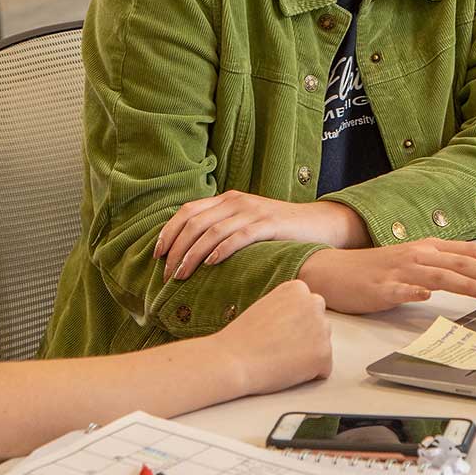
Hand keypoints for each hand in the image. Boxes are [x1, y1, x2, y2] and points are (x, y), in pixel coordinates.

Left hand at [156, 192, 367, 279]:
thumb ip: (222, 230)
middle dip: (176, 249)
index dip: (168, 232)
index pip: (187, 211)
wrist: (319, 224)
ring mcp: (253, 211)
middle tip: (166, 274)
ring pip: (212, 231)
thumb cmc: (279, 231)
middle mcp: (236, 201)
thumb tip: (190, 253)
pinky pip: (240, 235)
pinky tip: (211, 264)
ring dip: (192, 255)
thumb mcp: (246, 224)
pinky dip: (222, 249)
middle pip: (194, 222)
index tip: (156, 255)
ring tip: (181, 275)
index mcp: (227, 199)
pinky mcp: (270, 224)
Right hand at [214, 280, 332, 395]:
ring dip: (308, 354)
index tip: (274, 330)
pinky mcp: (324, 354)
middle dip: (306, 336)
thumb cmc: (243, 337)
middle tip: (279, 346)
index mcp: (298, 288)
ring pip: (322, 345)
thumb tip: (303, 321)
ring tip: (280, 357)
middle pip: (319, 324)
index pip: (308, 308)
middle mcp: (314, 303)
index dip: (292, 324)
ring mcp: (322, 329)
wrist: (232, 359)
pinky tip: (287, 369)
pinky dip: (309, 374)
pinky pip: (323, 368)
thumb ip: (289, 307)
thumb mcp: (267, 306)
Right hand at [300, 240, 475, 314]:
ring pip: (440, 276)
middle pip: (463, 263)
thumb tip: (474, 277)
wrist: (333, 271)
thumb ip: (441, 268)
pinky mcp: (381, 288)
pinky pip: (400, 289)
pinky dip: (414, 292)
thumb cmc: (375, 271)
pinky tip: (426, 297)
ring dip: (469, 285)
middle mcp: (418, 255)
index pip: (470, 252)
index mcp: (427, 248)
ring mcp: (399, 271)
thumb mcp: (413, 263)